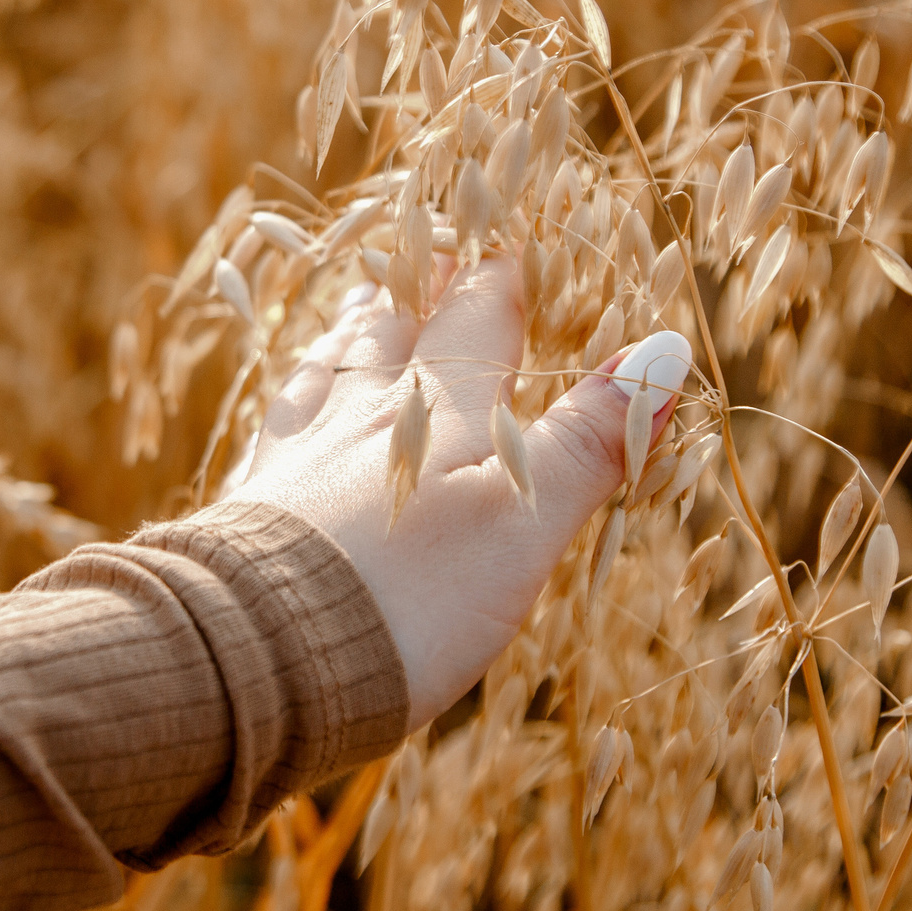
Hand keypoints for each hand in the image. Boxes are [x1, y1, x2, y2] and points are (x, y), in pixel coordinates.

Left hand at [232, 256, 691, 725]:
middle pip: (391, 330)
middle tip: (428, 254)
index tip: (516, 247)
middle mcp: (358, 417)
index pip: (479, 320)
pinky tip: (282, 419)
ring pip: (327, 373)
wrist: (259, 663)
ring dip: (350, 333)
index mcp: (436, 410)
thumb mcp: (522, 520)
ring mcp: (294, 460)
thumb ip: (587, 440)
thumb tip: (663, 349)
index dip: (503, 281)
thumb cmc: (409, 593)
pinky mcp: (248, 514)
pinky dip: (290, 407)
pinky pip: (272, 435)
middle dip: (419, 290)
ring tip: (357, 305)